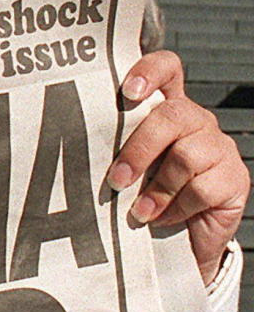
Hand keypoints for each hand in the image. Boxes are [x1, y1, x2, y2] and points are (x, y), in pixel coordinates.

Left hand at [107, 51, 249, 284]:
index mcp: (167, 110)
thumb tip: (77, 149)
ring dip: (156, 189)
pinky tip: (161, 219)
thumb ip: (115, 150)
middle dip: (139, 150)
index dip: (150, 71)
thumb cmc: (145, 198)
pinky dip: (176, 207)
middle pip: (172, 115)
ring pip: (186, 155)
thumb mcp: (129, 170)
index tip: (128, 92)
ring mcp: (219, 148)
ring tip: (138, 212)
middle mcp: (196, 122)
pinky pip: (202, 188)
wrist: (181, 242)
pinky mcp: (234, 179)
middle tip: (116, 181)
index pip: (167, 70)